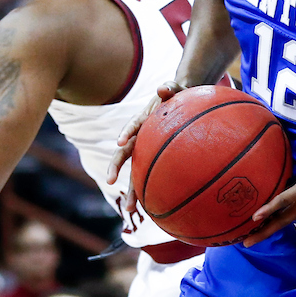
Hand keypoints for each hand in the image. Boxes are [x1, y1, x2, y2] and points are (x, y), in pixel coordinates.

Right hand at [106, 81, 183, 212]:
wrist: (184, 101)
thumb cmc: (179, 95)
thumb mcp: (175, 89)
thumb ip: (170, 87)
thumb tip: (163, 88)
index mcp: (143, 120)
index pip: (132, 126)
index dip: (126, 133)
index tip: (121, 143)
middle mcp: (141, 137)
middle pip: (126, 154)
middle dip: (116, 168)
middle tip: (111, 182)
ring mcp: (146, 149)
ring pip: (135, 170)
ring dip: (132, 189)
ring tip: (130, 209)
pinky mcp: (154, 157)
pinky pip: (151, 174)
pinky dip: (149, 189)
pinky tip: (152, 208)